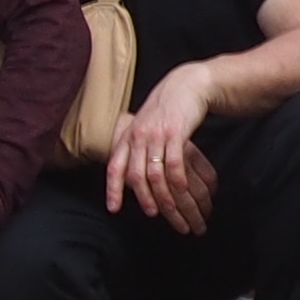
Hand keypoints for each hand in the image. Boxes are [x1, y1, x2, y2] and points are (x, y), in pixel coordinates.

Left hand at [105, 61, 221, 230]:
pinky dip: (177, 181)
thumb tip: (131, 174)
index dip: (113, 189)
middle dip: (143, 199)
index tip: (114, 209)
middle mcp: (138, 136)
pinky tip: (182, 191)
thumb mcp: (144, 127)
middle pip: (135, 175)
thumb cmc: (166, 110)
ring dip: (163, 196)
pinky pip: (175, 163)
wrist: (187, 85)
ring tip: (170, 210)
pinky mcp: (176, 132)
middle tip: (153, 214)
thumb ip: (136, 148)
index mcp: (128, 136)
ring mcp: (156, 134)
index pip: (115, 167)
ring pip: (155, 173)